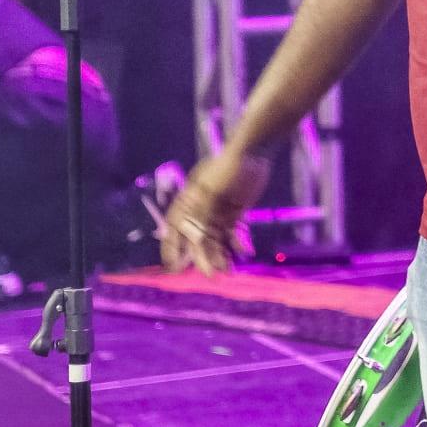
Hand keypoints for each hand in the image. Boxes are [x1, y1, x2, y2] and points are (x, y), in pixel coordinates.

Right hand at [160, 150, 269, 274]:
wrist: (254, 152)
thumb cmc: (228, 168)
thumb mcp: (212, 192)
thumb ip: (203, 215)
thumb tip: (194, 241)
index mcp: (189, 201)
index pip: (174, 227)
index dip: (171, 246)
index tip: (173, 266)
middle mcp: (201, 209)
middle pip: (198, 237)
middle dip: (203, 257)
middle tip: (210, 274)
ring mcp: (218, 211)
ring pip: (216, 238)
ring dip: (221, 254)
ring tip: (229, 270)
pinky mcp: (235, 211)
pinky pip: (234, 232)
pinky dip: (239, 243)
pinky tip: (246, 252)